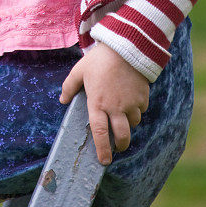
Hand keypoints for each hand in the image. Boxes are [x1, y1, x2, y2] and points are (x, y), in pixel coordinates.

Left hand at [60, 43, 148, 164]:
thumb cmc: (100, 59)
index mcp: (97, 103)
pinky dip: (137, 109)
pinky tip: (131, 100)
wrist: (125, 46)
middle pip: (121, 136)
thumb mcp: (80, 70)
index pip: (99, 133)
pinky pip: (141, 110)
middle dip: (120, 145)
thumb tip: (62, 100)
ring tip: (122, 116)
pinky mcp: (143, 97)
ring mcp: (131, 103)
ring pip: (133, 124)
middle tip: (117, 147)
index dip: (101, 149)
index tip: (103, 161)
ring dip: (128, 124)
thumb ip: (69, 86)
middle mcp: (115, 107)